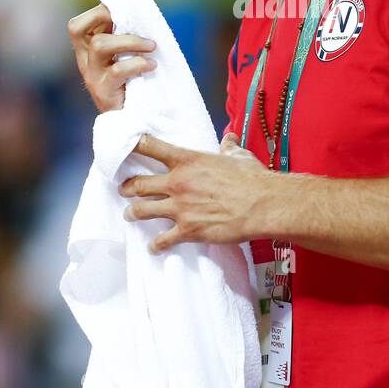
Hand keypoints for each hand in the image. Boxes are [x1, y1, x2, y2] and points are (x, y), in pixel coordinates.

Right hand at [67, 3, 156, 111]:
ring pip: (99, 45)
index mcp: (86, 51)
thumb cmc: (134, 84)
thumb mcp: (123, 57)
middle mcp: (84, 62)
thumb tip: (140, 13)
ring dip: (130, 41)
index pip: (76, 26)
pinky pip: (117, 70)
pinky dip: (138, 63)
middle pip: (78, 29)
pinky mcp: (103, 92)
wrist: (132, 122)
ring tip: (152, 46)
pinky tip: (151, 65)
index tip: (123, 14)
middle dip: (108, 19)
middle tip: (134, 24)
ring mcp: (92, 76)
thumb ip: (123, 38)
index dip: (97, 13)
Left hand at [120, 132, 272, 252]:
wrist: (264, 205)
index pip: (150, 147)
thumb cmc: (253, 178)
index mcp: (187, 161)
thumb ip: (228, 148)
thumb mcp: (238, 157)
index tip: (124, 148)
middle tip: (123, 190)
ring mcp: (180, 208)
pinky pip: (162, 240)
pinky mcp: (188, 230)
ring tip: (129, 215)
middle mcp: (177, 183)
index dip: (133, 146)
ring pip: (141, 210)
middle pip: (138, 184)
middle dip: (127, 188)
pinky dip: (156, 245)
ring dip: (132, 213)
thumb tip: (228, 140)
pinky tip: (153, 247)